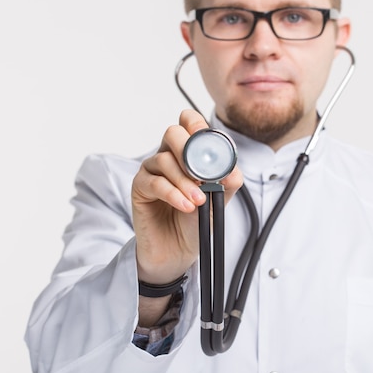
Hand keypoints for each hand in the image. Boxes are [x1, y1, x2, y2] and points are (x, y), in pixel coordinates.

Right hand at [132, 109, 242, 284]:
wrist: (179, 249)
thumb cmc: (197, 220)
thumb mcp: (219, 199)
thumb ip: (228, 182)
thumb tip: (232, 171)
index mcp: (188, 151)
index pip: (189, 123)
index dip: (197, 125)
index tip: (209, 143)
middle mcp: (168, 156)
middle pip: (172, 133)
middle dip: (190, 150)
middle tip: (203, 174)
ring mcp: (152, 171)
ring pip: (164, 160)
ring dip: (185, 181)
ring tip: (199, 201)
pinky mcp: (140, 188)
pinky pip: (154, 183)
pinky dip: (173, 194)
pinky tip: (185, 206)